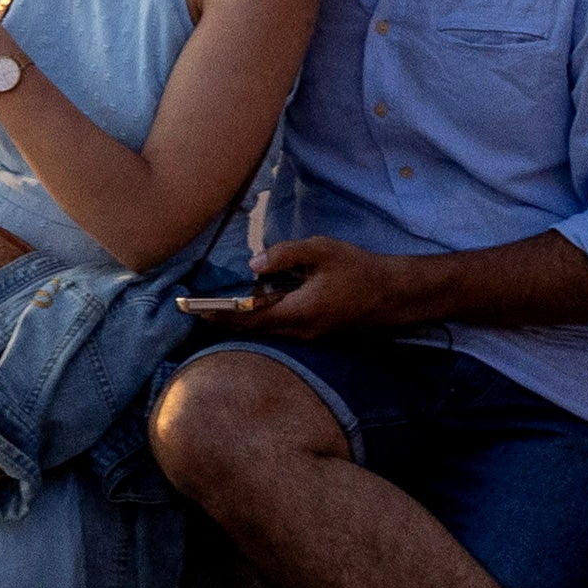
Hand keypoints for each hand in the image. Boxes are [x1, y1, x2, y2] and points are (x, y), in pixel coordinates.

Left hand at [180, 236, 417, 344]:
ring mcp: (307, 336)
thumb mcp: (321, 251)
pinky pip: (279, 329)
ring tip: (217, 309)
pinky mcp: (314, 332)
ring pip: (266, 331)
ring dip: (242, 321)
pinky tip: (253, 307)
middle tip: (197, 310)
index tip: (195, 310)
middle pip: (252, 330)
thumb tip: (252, 265)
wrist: (391, 294)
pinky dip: (260, 320)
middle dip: (224, 321)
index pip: (249, 319)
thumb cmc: (357, 269)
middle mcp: (298, 331)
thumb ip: (286, 255)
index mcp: (297, 312)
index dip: (220, 315)